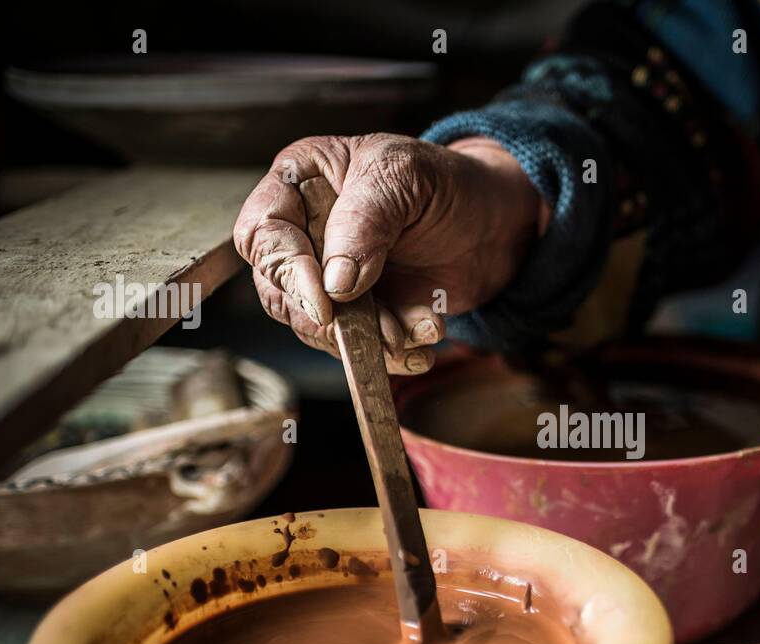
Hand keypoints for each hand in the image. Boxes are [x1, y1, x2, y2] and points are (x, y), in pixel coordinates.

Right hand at [234, 133, 545, 370]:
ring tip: (417, 328)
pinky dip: (395, 350)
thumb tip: (334, 283)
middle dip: (329, 321)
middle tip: (377, 329)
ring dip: (368, 340)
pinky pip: (360, 345)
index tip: (326, 301)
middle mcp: (307, 234)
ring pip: (320, 328)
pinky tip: (428, 333)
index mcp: (300, 184)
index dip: (286, 271)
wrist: (497, 222)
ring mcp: (333, 279)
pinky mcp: (364, 313)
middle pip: (281, 292)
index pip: (262, 233)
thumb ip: (365, 220)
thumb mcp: (405, 176)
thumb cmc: (446, 182)